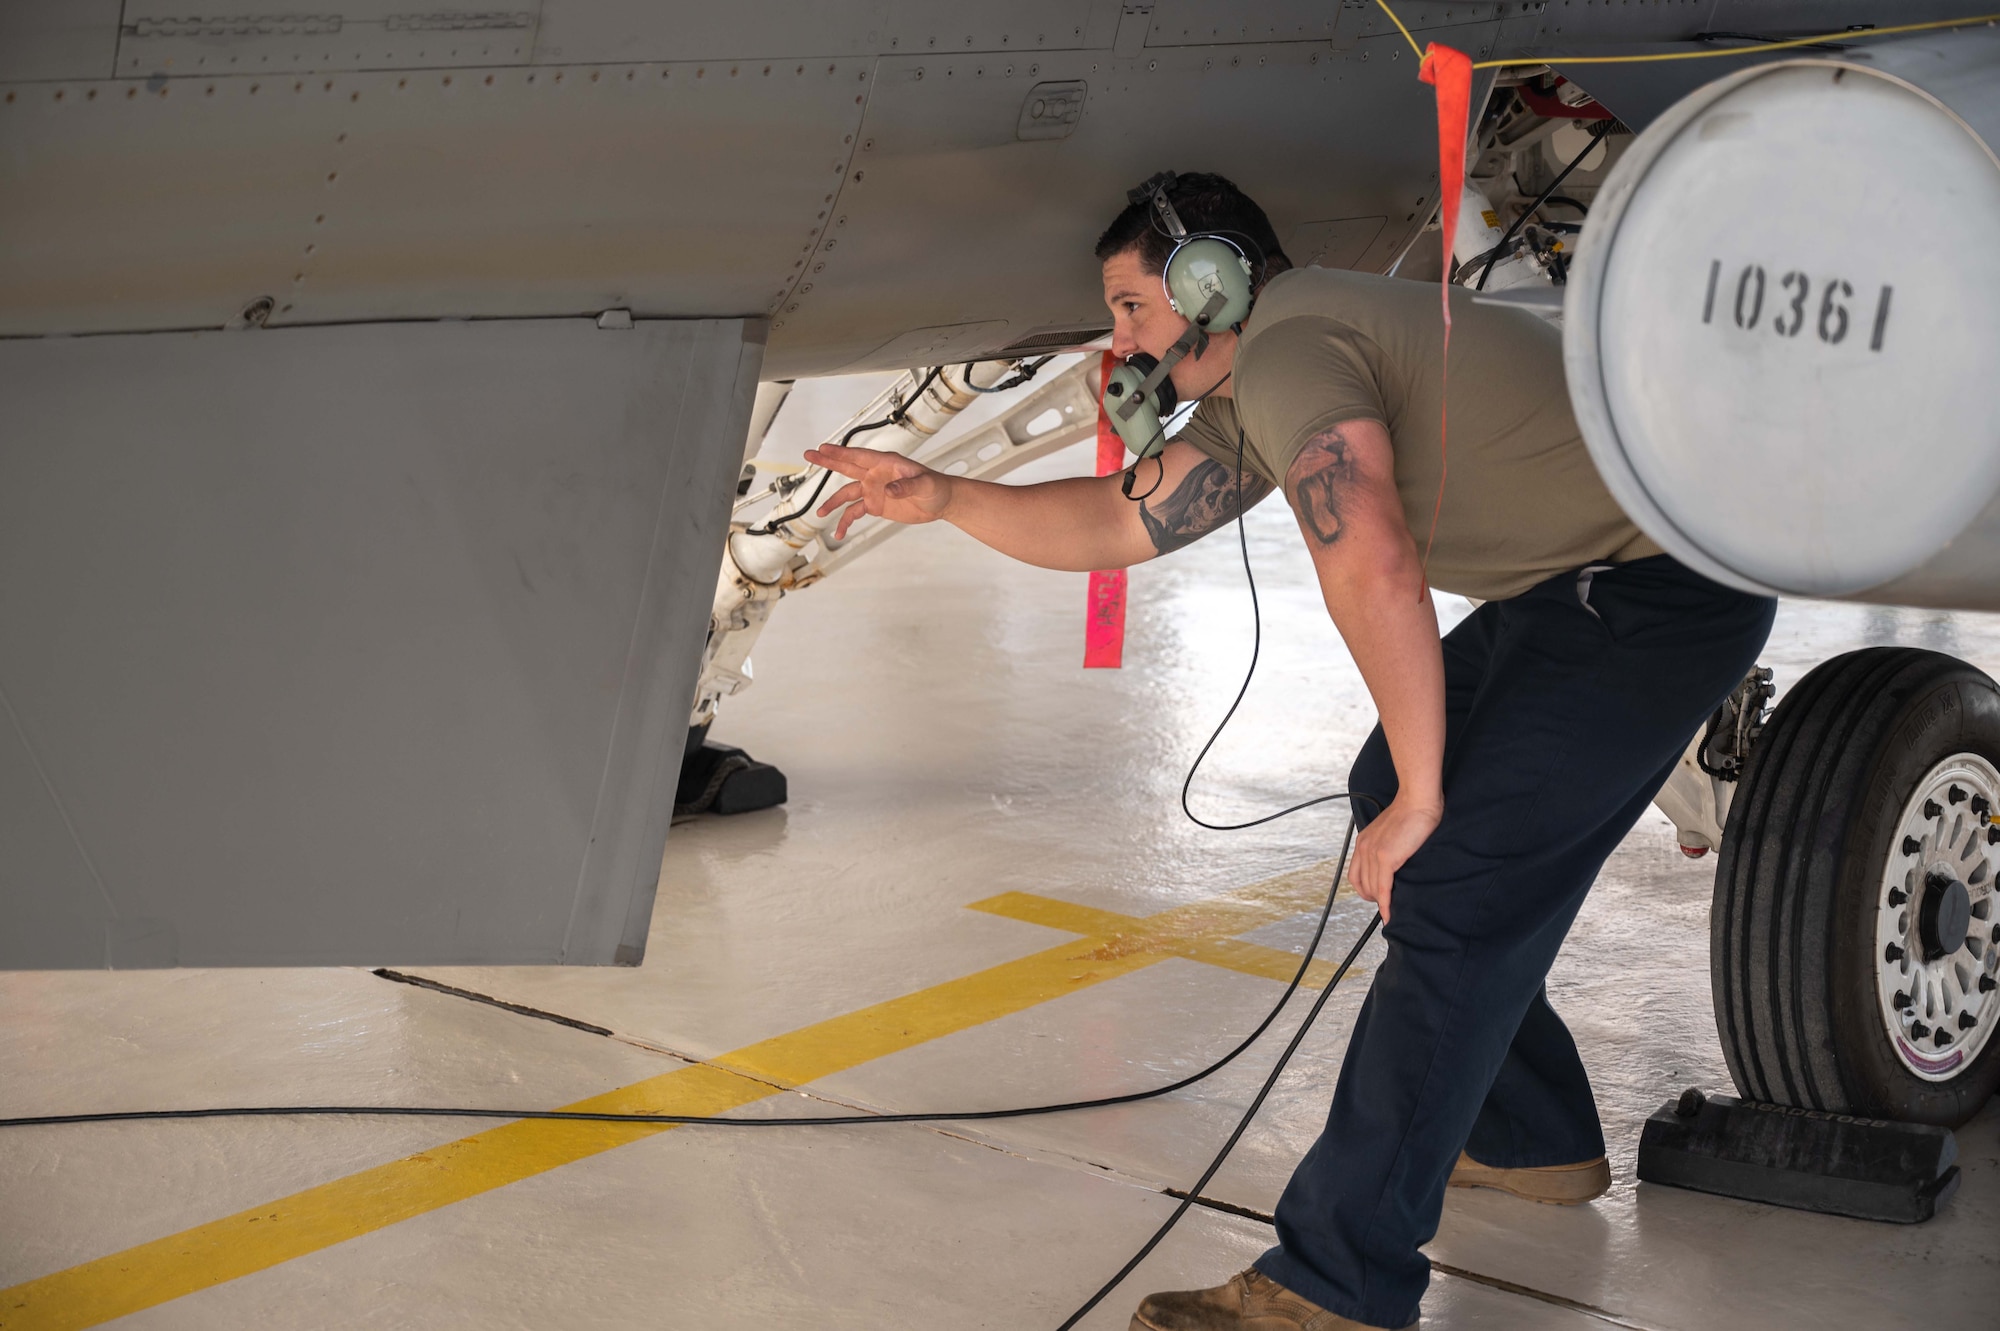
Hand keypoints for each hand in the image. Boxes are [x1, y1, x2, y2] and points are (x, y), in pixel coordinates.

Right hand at [805, 444, 954, 539]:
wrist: (940, 502)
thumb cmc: (936, 487)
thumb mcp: (924, 484)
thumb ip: (907, 485)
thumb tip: (888, 490)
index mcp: (886, 464)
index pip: (859, 456)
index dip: (841, 453)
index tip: (823, 448)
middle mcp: (875, 475)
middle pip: (847, 467)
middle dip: (828, 462)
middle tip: (809, 454)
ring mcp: (873, 490)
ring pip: (847, 494)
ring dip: (833, 502)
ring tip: (820, 513)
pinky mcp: (875, 505)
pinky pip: (855, 513)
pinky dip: (846, 522)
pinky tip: (839, 533)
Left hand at [1350, 794, 1441, 923]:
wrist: (1418, 801)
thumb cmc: (1411, 813)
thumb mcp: (1389, 832)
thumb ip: (1386, 846)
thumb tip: (1393, 863)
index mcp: (1363, 842)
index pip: (1356, 875)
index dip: (1365, 890)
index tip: (1376, 898)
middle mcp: (1364, 849)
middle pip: (1363, 885)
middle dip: (1374, 899)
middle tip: (1388, 907)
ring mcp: (1373, 854)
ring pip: (1372, 889)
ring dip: (1381, 903)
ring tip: (1392, 912)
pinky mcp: (1386, 858)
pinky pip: (1383, 888)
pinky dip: (1386, 904)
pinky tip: (1389, 914)